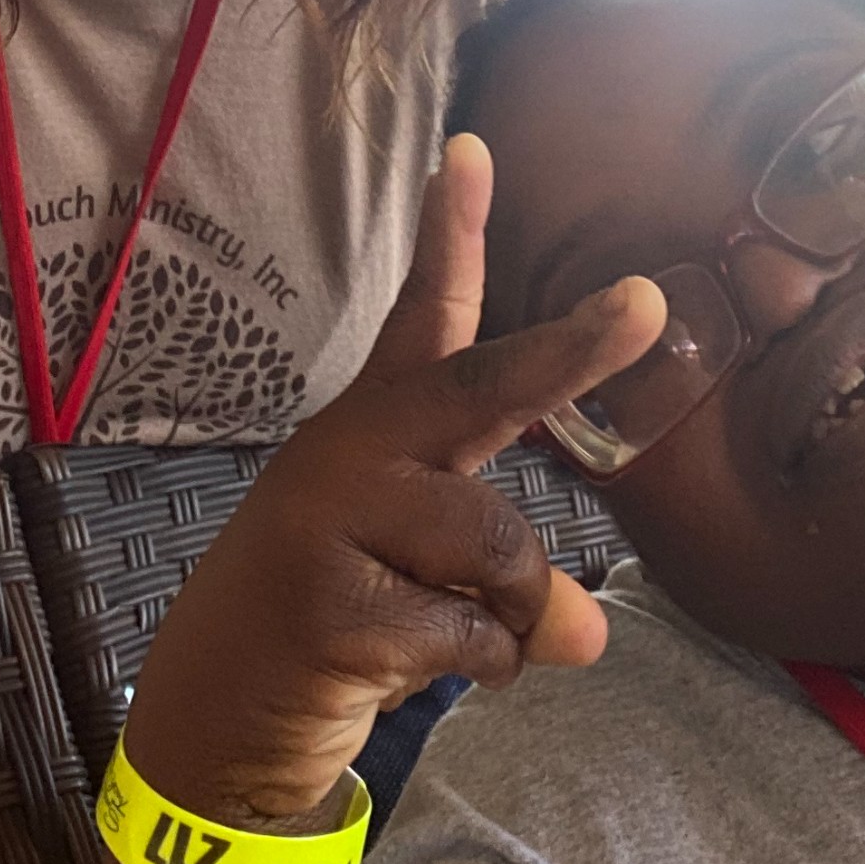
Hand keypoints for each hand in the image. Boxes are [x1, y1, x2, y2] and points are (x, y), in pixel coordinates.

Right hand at [121, 136, 664, 826]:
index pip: (423, 319)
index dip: (452, 233)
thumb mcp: (433, 586)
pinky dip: (479, 668)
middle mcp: (352, 453)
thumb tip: (586, 634)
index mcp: (377, 428)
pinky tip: (402, 671)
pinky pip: (475, 634)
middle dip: (572, 349)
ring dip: (513, 614)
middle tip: (647, 302)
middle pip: (479, 389)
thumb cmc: (343, 624)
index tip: (472, 148)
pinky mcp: (332, 605)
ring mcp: (334, 522)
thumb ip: (517, 586)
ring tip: (452, 637)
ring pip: (505, 549)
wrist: (217, 715)